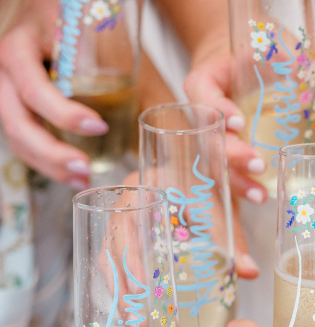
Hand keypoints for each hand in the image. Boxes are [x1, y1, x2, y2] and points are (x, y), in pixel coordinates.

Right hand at [0, 1, 108, 187]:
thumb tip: (158, 94)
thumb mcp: (90, 27)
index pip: (34, 88)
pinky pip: (23, 138)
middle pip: (17, 123)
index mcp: (19, 48)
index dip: (63, 113)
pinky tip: (72, 175)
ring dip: (49, 165)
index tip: (98, 126)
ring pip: (17, 137)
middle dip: (51, 153)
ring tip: (82, 180)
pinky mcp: (16, 104)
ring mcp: (7, 90)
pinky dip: (46, 161)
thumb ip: (111, 55)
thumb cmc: (75, 15)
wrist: (53, 8)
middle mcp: (5, 71)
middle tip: (85, 169)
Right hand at [184, 44, 267, 203]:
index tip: (238, 121)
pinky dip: (243, 186)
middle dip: (231, 155)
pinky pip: (229, 170)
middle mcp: (205, 110)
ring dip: (236, 181)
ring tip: (260, 196)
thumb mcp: (273, 41)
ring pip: (215, 161)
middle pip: (208, 136)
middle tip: (256, 164)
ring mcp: (214, 133)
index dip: (216, 108)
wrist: (240, 55)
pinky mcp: (228, 149)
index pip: (202, 92)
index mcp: (208, 78)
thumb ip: (294, 56)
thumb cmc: (256, 46)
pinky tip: (264, 197)